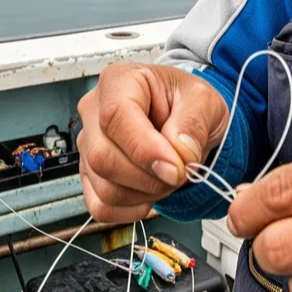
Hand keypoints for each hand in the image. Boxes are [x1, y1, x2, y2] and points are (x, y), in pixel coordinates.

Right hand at [77, 63, 230, 221]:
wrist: (183, 119)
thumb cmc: (187, 103)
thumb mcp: (204, 101)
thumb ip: (193, 125)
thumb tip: (179, 155)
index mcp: (119, 81)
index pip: (116, 117)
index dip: (145, 149)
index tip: (176, 169)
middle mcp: (94, 111)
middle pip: (102, 157)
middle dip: (148, 177)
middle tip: (180, 173)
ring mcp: (88, 144)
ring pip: (103, 186)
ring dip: (144, 194)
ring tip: (167, 178)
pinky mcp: (89, 174)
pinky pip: (100, 206)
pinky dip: (131, 209)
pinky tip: (150, 194)